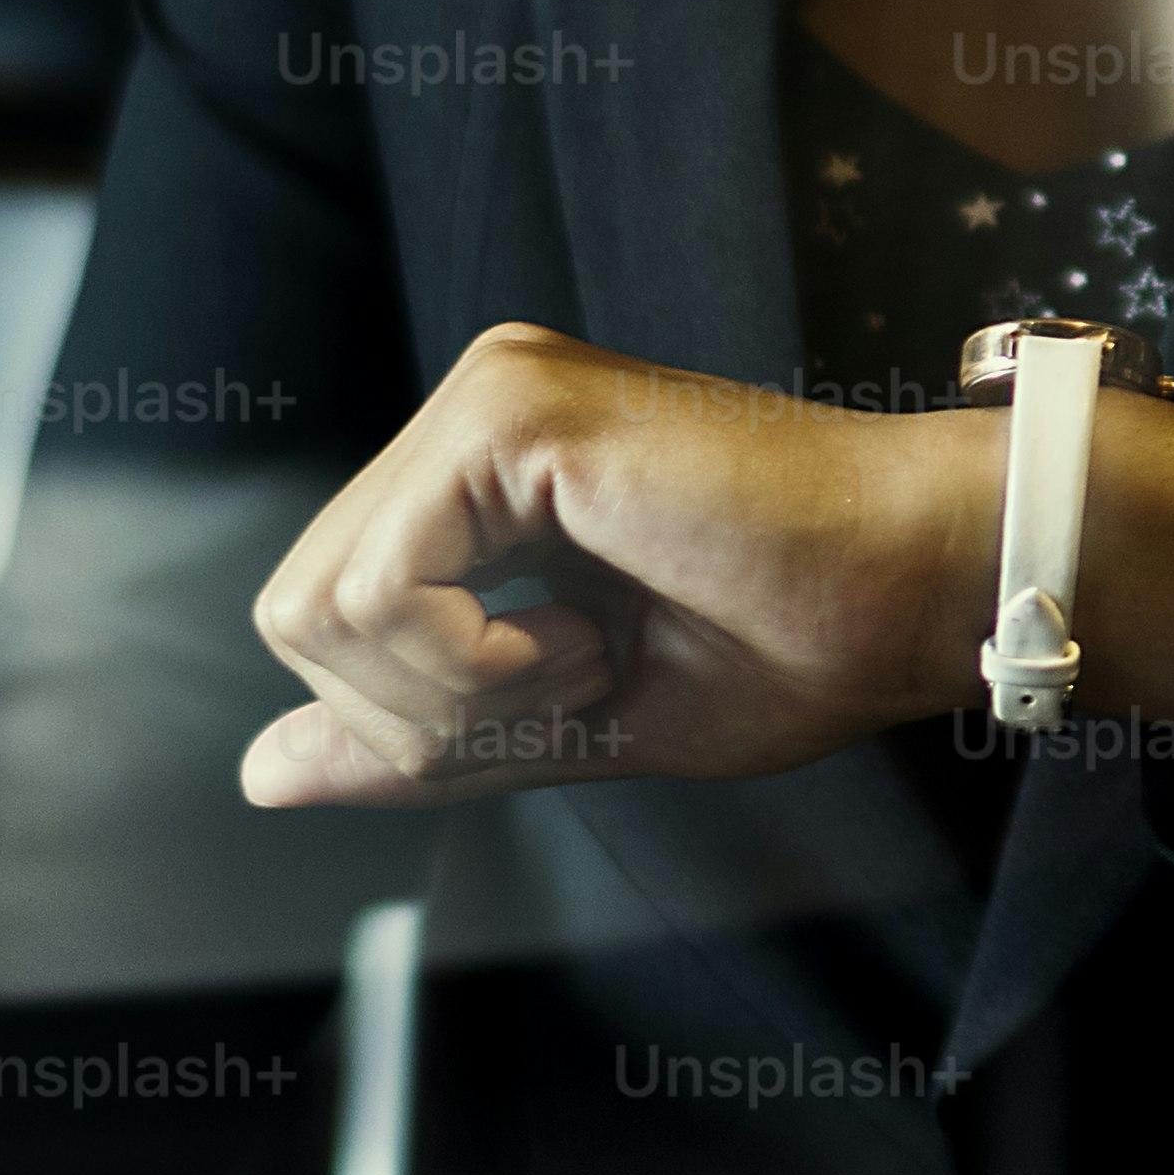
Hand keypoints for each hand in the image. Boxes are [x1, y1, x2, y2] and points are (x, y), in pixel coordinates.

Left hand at [239, 319, 1173, 808]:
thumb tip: (257, 777)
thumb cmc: (793, 642)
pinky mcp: (507, 414)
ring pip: (318, 613)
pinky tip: (594, 630)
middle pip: (298, 619)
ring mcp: (483, 397)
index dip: (424, 715)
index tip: (584, 683)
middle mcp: (468, 412)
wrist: (916, 586)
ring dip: (457, 688)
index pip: (326, 621)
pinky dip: (475, 661)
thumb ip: (420, 738)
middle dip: (427, 710)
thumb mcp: (571, 719)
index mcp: (480, 472)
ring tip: (598, 645)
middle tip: (588, 675)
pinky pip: (378, 595)